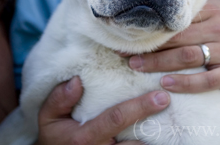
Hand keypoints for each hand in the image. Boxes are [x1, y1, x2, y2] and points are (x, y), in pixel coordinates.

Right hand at [36, 76, 169, 144]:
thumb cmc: (54, 136)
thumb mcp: (48, 117)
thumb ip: (59, 99)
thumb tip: (77, 80)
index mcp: (85, 137)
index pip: (116, 120)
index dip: (139, 108)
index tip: (160, 96)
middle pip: (135, 141)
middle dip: (154, 125)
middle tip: (170, 104)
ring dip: (154, 139)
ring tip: (171, 121)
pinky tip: (159, 135)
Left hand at [125, 0, 219, 97]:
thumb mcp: (219, 9)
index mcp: (213, 9)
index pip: (178, 15)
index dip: (152, 22)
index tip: (128, 27)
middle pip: (178, 36)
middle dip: (149, 45)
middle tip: (123, 50)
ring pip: (187, 56)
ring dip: (158, 63)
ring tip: (135, 66)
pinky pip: (205, 79)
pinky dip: (184, 83)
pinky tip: (165, 84)